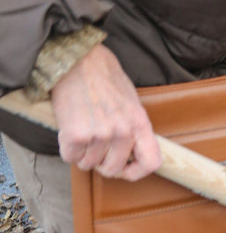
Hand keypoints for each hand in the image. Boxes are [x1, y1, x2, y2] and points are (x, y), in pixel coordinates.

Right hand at [51, 45, 161, 179]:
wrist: (78, 60)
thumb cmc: (104, 77)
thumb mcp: (131, 101)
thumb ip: (133, 127)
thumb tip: (131, 154)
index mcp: (140, 122)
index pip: (151, 162)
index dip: (138, 172)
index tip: (126, 169)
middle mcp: (122, 131)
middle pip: (113, 169)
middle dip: (101, 163)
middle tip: (95, 148)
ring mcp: (100, 134)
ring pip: (88, 164)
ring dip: (82, 154)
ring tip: (82, 131)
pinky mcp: (76, 135)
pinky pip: (70, 157)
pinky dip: (67, 149)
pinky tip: (69, 130)